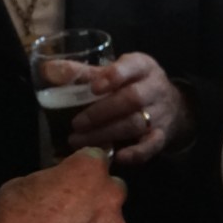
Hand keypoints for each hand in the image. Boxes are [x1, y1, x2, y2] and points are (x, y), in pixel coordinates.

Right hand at [0, 149, 126, 222]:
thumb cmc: (8, 221)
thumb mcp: (22, 183)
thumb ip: (53, 179)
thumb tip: (60, 182)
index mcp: (88, 171)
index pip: (96, 157)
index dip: (81, 166)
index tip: (69, 176)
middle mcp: (110, 196)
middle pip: (111, 188)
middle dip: (95, 194)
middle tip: (70, 209)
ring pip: (111, 219)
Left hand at [44, 52, 191, 164]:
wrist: (174, 106)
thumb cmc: (134, 85)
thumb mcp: (116, 72)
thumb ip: (84, 73)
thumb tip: (48, 69)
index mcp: (143, 67)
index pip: (133, 66)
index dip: (115, 76)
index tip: (94, 87)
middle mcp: (155, 88)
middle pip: (133, 99)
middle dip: (102, 112)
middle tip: (76, 123)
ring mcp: (161, 113)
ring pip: (137, 124)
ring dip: (107, 134)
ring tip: (79, 141)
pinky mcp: (162, 135)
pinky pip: (153, 146)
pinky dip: (136, 153)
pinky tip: (118, 157)